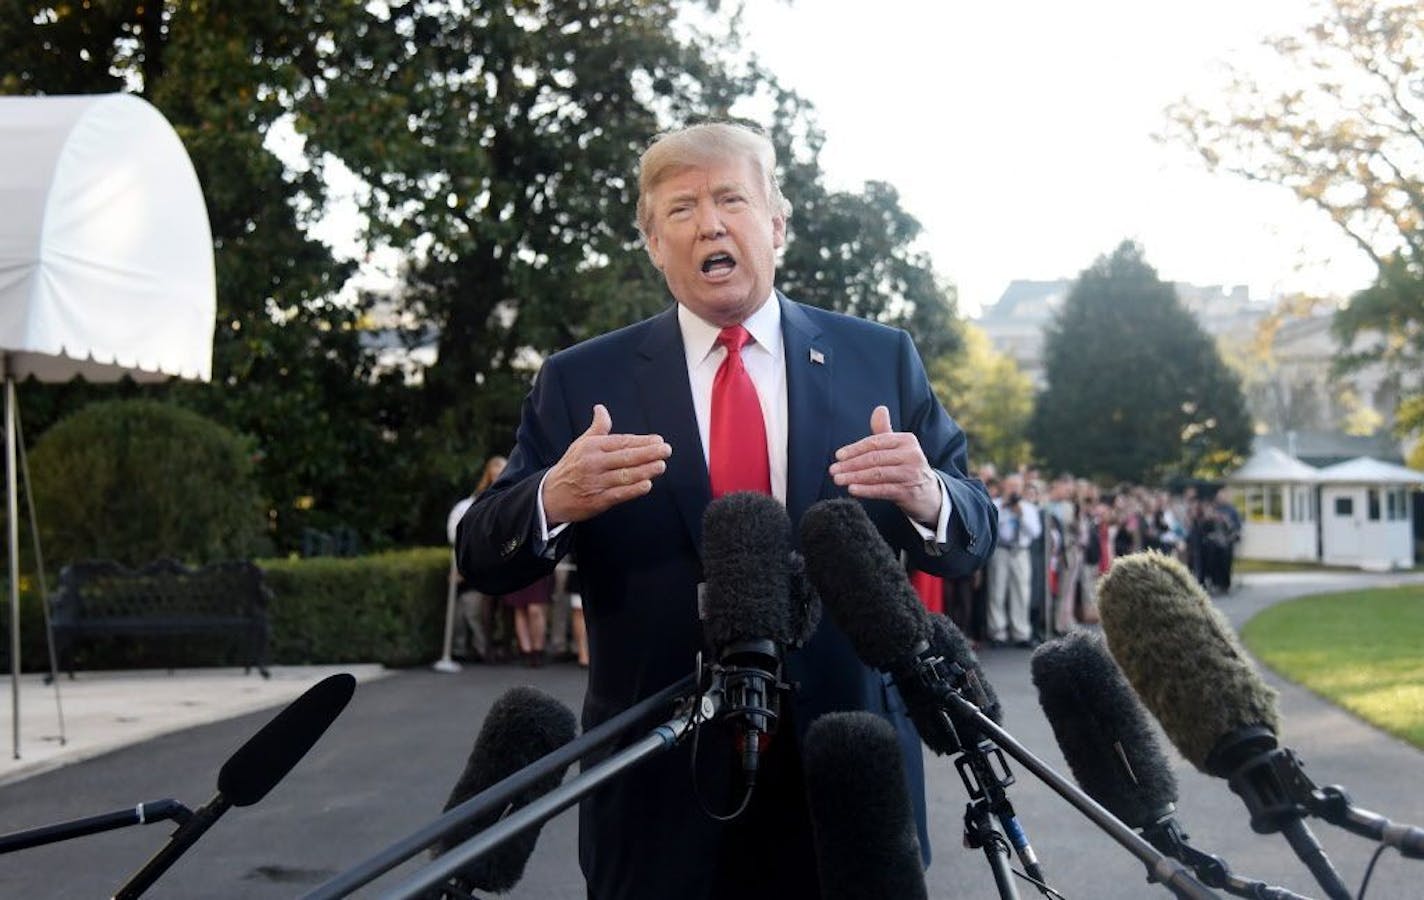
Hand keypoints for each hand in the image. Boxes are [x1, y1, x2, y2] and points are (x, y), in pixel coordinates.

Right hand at [542, 405, 671, 525]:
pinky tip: (647, 485)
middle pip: (625, 457)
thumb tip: (601, 408)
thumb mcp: (581, 444)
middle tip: (666, 450)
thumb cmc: (572, 466)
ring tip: (661, 465)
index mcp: (592, 447)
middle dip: (648, 453)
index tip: (658, 440)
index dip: (641, 441)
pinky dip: (633, 490)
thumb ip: (597, 428)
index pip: (621, 442)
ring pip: (625, 475)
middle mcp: (593, 463)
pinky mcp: (597, 500)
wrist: (551, 495)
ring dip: (645, 470)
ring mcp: (595, 482)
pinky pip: (619, 494)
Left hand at [828, 405, 941, 526]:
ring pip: (877, 474)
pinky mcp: (909, 492)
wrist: (929, 493)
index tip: (838, 456)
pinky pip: (883, 490)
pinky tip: (852, 490)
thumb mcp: (898, 447)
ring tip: (838, 480)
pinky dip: (866, 490)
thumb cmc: (906, 466)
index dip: (855, 449)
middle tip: (833, 470)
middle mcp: (911, 455)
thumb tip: (879, 408)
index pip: (875, 442)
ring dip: (855, 477)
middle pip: (875, 458)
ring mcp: (911, 474)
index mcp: (906, 440)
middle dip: (851, 464)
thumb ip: (884, 430)